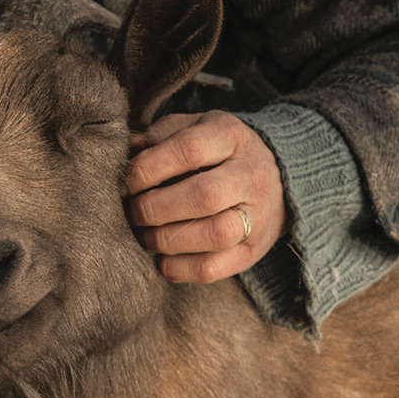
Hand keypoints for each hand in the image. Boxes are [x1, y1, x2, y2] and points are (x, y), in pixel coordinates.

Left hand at [123, 111, 287, 282]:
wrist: (273, 181)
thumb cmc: (215, 154)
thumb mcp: (191, 129)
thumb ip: (158, 137)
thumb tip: (127, 152)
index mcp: (231, 137)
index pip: (190, 150)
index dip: (149, 169)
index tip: (125, 183)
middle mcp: (250, 176)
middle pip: (204, 196)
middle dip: (155, 208)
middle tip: (133, 212)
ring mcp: (257, 217)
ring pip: (214, 235)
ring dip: (166, 240)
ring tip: (145, 235)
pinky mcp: (250, 252)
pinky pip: (212, 268)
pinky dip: (177, 268)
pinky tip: (162, 257)